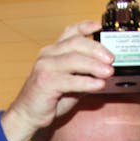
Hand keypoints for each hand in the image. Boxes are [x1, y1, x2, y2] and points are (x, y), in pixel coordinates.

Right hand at [0, 21, 112, 140]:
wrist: (28, 115)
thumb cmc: (49, 98)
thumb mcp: (71, 82)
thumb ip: (85, 74)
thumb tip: (107, 69)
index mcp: (54, 51)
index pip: (70, 32)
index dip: (86, 26)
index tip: (100, 26)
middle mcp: (48, 55)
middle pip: (75, 43)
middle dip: (96, 49)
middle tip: (111, 58)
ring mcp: (45, 67)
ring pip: (73, 59)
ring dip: (94, 65)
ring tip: (108, 71)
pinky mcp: (45, 82)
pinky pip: (70, 80)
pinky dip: (87, 82)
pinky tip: (99, 85)